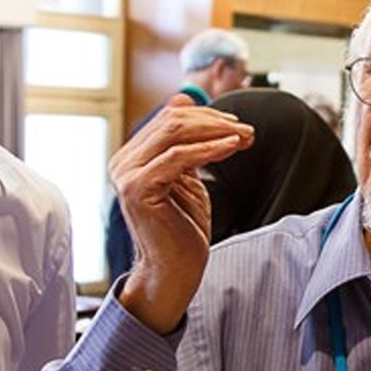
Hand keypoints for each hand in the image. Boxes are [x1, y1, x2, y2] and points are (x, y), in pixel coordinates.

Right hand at [111, 96, 252, 333]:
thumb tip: (183, 99)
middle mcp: (123, 163)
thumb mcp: (186, 177)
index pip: (169, 119)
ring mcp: (127, 175)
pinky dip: (209, 149)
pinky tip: (232, 147)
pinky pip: (178, 157)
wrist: (174, 270)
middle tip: (248, 130)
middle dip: (215, 122)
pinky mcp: (138, 188)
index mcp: (132, 158)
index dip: (207, 117)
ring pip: (174, 132)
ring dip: (216, 131)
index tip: (238, 125)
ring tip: (245, 137)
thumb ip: (185, 143)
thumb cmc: (182, 229)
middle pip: (172, 121)